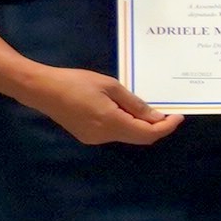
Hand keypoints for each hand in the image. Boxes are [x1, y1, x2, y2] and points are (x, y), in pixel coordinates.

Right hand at [26, 68, 179, 146]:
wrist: (40, 89)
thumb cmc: (75, 82)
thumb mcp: (110, 87)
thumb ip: (135, 104)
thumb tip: (157, 117)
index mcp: (112, 123)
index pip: (148, 134)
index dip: (166, 127)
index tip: (179, 116)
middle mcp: (104, 136)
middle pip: (139, 138)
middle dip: (157, 128)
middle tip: (169, 113)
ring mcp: (94, 138)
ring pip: (127, 136)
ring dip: (141, 126)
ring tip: (148, 109)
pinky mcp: (86, 136)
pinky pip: (114, 133)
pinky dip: (126, 125)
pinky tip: (127, 111)